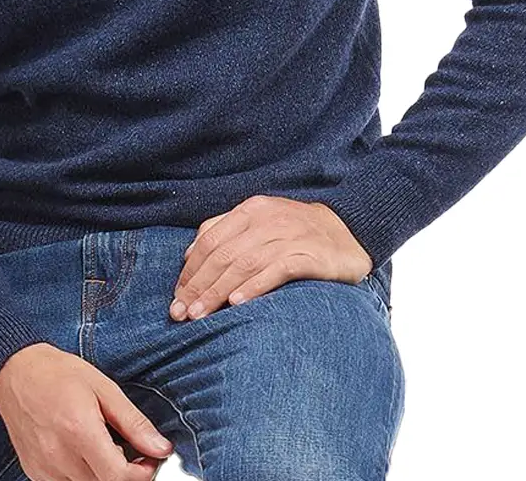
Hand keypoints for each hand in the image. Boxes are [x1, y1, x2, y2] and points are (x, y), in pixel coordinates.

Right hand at [0, 342, 172, 479]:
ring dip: (102, 474)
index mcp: (79, 430)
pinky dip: (82, 474)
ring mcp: (45, 468)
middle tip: (129, 450)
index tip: (149, 459)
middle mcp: (60, 456)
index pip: (118, 477)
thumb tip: (160, 447)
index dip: (142, 474)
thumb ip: (133, 422)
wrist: (14, 371)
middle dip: (123, 472)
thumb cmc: (57, 372)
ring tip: (102, 446)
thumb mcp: (103, 387)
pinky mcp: (35, 473)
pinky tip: (81, 451)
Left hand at [170, 196, 372, 320]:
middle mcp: (267, 219)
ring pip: (244, 263)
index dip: (190, 270)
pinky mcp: (309, 254)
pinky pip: (276, 270)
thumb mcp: (260, 224)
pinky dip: (254, 286)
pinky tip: (238, 304)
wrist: (349, 233)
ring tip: (200, 315)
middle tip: (180, 313)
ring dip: (217, 292)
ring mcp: (288, 235)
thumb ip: (226, 233)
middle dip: (198, 285)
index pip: (210, 239)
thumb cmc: (296, 234)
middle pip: (223, 253)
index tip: (176, 297)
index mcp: (250, 210)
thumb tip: (189, 255)